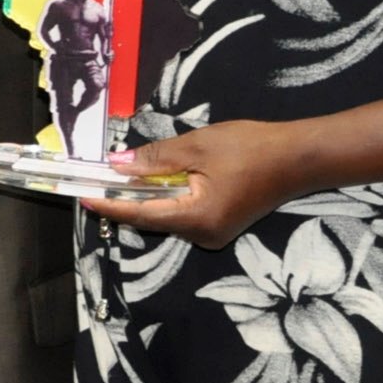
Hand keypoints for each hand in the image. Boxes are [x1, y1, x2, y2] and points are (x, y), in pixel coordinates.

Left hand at [78, 120, 309, 247]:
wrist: (300, 157)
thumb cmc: (250, 148)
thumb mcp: (197, 148)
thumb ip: (155, 160)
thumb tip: (118, 166)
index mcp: (196, 219)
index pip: (140, 215)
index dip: (109, 206)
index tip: (82, 197)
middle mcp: (203, 235)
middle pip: (152, 218)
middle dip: (125, 198)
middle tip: (97, 180)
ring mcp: (214, 233)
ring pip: (167, 215)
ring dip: (147, 196)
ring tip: (122, 176)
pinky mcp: (221, 225)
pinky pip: (183, 213)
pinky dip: (168, 196)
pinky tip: (157, 179)